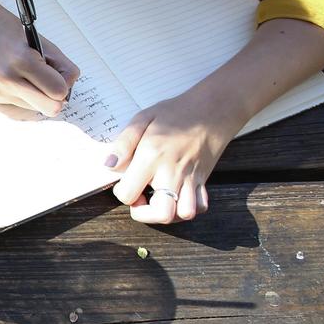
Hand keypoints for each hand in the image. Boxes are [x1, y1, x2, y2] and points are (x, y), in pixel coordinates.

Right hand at [0, 0, 78, 115]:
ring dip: (36, 96)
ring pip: (35, 109)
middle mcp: (7, 80)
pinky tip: (15, 81)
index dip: (64, 84)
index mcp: (23, 61)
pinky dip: (24, 97)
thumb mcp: (41, 41)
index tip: (60, 75)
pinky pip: (19, 108)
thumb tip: (68, 90)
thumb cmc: (7, 29)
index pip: (59, 91)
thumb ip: (61, 66)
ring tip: (25, 75)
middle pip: (50, 109)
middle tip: (50, 82)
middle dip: (55, 97)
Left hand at [106, 88, 244, 224]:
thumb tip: (109, 165)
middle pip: (161, 213)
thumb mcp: (142, 118)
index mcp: (152, 156)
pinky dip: (188, 208)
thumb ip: (123, 143)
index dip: (122, 193)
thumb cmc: (176, 112)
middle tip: (141, 198)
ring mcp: (191, 178)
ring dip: (168, 213)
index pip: (129, 194)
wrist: (213, 108)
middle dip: (145, 214)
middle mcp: (172, 171)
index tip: (124, 183)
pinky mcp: (203, 180)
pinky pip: (200, 206)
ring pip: (184, 214)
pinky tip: (176, 197)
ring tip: (158, 199)